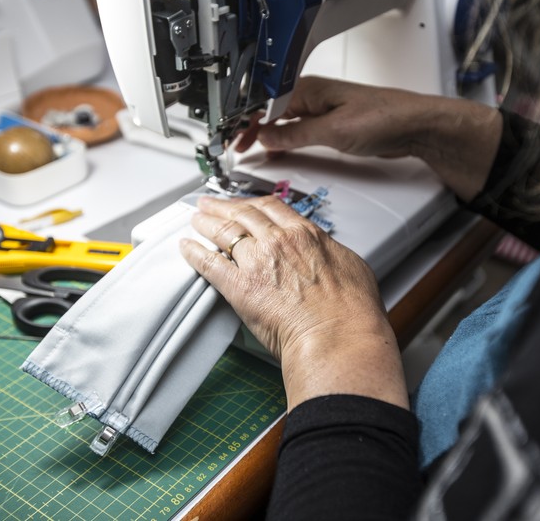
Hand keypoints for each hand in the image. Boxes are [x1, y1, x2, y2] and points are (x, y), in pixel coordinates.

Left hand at [179, 195, 408, 409]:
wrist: (340, 336)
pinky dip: (195, 254)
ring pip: (225, 233)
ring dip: (207, 224)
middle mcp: (279, 241)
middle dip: (223, 207)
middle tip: (210, 204)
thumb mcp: (352, 267)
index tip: (243, 203)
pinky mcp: (241, 288)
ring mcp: (258, 262)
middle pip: (243, 214)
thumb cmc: (352, 312)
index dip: (252, 203)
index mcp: (306, 235)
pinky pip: (210, 263)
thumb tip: (327, 255)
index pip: (271, 208)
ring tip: (196, 220)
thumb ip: (330, 254)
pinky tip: (187, 248)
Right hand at [234, 76, 424, 157]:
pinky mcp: (332, 123)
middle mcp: (313, 96)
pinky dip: (283, 139)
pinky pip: (298, 129)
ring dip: (265, 134)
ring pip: (283, 120)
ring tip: (249, 150)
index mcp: (308, 90)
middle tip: (235, 147)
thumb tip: (266, 136)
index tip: (232, 137)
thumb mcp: (333, 131)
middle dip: (249, 127)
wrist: (415, 126)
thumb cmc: (384, 118)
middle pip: (269, 111)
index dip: (244, 120)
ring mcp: (322, 109)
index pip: (264, 103)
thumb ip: (296, 134)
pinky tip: (277, 149)